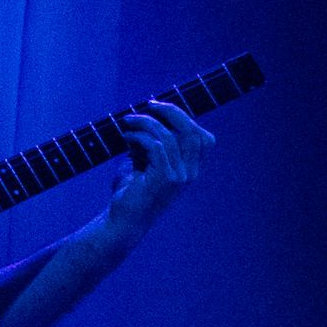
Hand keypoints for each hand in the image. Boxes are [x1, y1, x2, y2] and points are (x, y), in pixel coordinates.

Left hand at [106, 99, 212, 236]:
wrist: (123, 221)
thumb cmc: (130, 192)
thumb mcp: (142, 162)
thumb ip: (150, 143)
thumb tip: (145, 119)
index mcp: (190, 170)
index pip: (203, 138)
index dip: (185, 118)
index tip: (159, 109)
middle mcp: (189, 174)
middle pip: (192, 131)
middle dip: (170, 111)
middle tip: (149, 105)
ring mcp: (178, 177)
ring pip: (169, 135)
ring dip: (146, 122)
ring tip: (127, 123)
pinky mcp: (163, 179)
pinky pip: (155, 146)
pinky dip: (139, 136)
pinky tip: (126, 137)